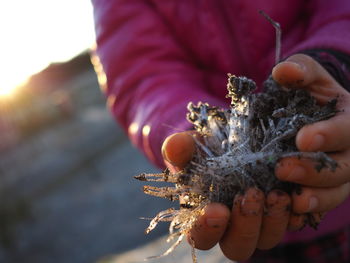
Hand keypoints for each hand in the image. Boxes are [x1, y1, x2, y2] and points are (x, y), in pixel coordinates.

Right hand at [162, 132, 297, 260]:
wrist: (233, 142)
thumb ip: (180, 148)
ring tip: (277, 193)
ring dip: (273, 220)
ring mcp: (258, 223)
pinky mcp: (281, 213)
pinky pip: (292, 225)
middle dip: (245, 225)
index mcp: (203, 217)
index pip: (201, 238)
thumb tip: (174, 147)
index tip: (216, 209)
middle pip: (237, 247)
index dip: (207, 229)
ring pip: (267, 240)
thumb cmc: (206, 150)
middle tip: (250, 194)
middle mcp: (232, 227)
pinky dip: (296, 214)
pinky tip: (296, 196)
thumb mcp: (192, 145)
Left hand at [273, 54, 349, 215]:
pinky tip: (289, 214)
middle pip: (344, 168)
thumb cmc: (310, 94)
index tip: (302, 139)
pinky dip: (308, 212)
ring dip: (315, 199)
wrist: (311, 115)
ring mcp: (341, 174)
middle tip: (282, 169)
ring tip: (292, 201)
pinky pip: (322, 206)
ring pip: (337, 192)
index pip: (348, 130)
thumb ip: (300, 71)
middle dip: (315, 171)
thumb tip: (283, 71)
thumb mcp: (308, 77)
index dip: (329, 136)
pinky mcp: (325, 189)